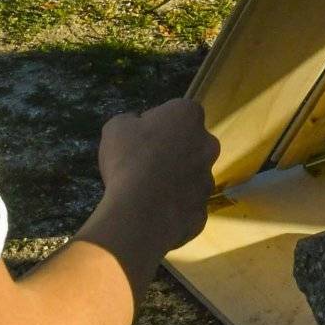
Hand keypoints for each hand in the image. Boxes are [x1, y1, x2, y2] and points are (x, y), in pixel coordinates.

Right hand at [93, 96, 219, 260]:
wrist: (141, 212)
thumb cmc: (128, 160)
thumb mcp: (116, 128)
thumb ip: (130, 121)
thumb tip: (137, 126)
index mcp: (188, 116)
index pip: (180, 111)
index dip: (159, 123)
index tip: (142, 137)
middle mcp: (207, 144)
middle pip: (192, 143)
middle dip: (173, 151)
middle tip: (146, 164)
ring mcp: (208, 178)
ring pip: (192, 175)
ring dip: (176, 180)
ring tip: (148, 192)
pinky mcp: (204, 209)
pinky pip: (188, 204)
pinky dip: (174, 207)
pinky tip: (154, 212)